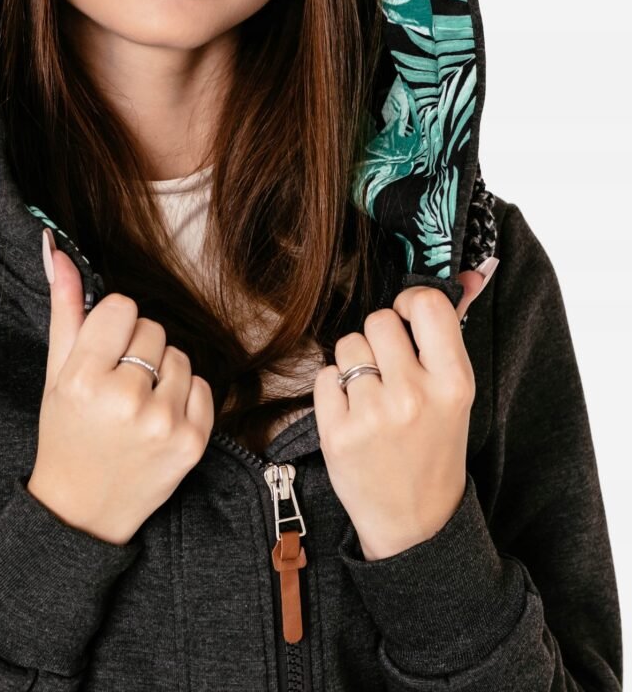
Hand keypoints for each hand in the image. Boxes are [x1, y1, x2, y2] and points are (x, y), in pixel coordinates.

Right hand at [27, 229, 214, 545]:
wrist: (82, 512)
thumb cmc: (66, 435)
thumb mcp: (55, 374)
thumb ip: (64, 309)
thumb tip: (58, 249)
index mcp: (84, 380)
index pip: (122, 307)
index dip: (112, 326)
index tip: (102, 351)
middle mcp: (125, 400)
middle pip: (152, 328)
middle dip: (136, 349)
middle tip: (116, 385)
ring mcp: (163, 423)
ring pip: (180, 356)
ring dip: (162, 373)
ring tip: (137, 403)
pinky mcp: (192, 443)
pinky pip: (204, 387)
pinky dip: (185, 398)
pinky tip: (158, 418)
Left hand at [313, 262, 496, 559]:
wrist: (415, 525)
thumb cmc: (435, 449)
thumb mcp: (456, 395)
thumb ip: (450, 333)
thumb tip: (473, 271)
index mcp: (454, 383)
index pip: (427, 304)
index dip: (411, 303)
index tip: (408, 321)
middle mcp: (414, 395)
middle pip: (378, 319)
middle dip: (379, 338)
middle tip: (390, 372)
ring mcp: (372, 415)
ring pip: (347, 345)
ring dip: (354, 363)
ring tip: (372, 397)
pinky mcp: (336, 432)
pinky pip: (324, 375)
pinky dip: (333, 390)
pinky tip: (353, 415)